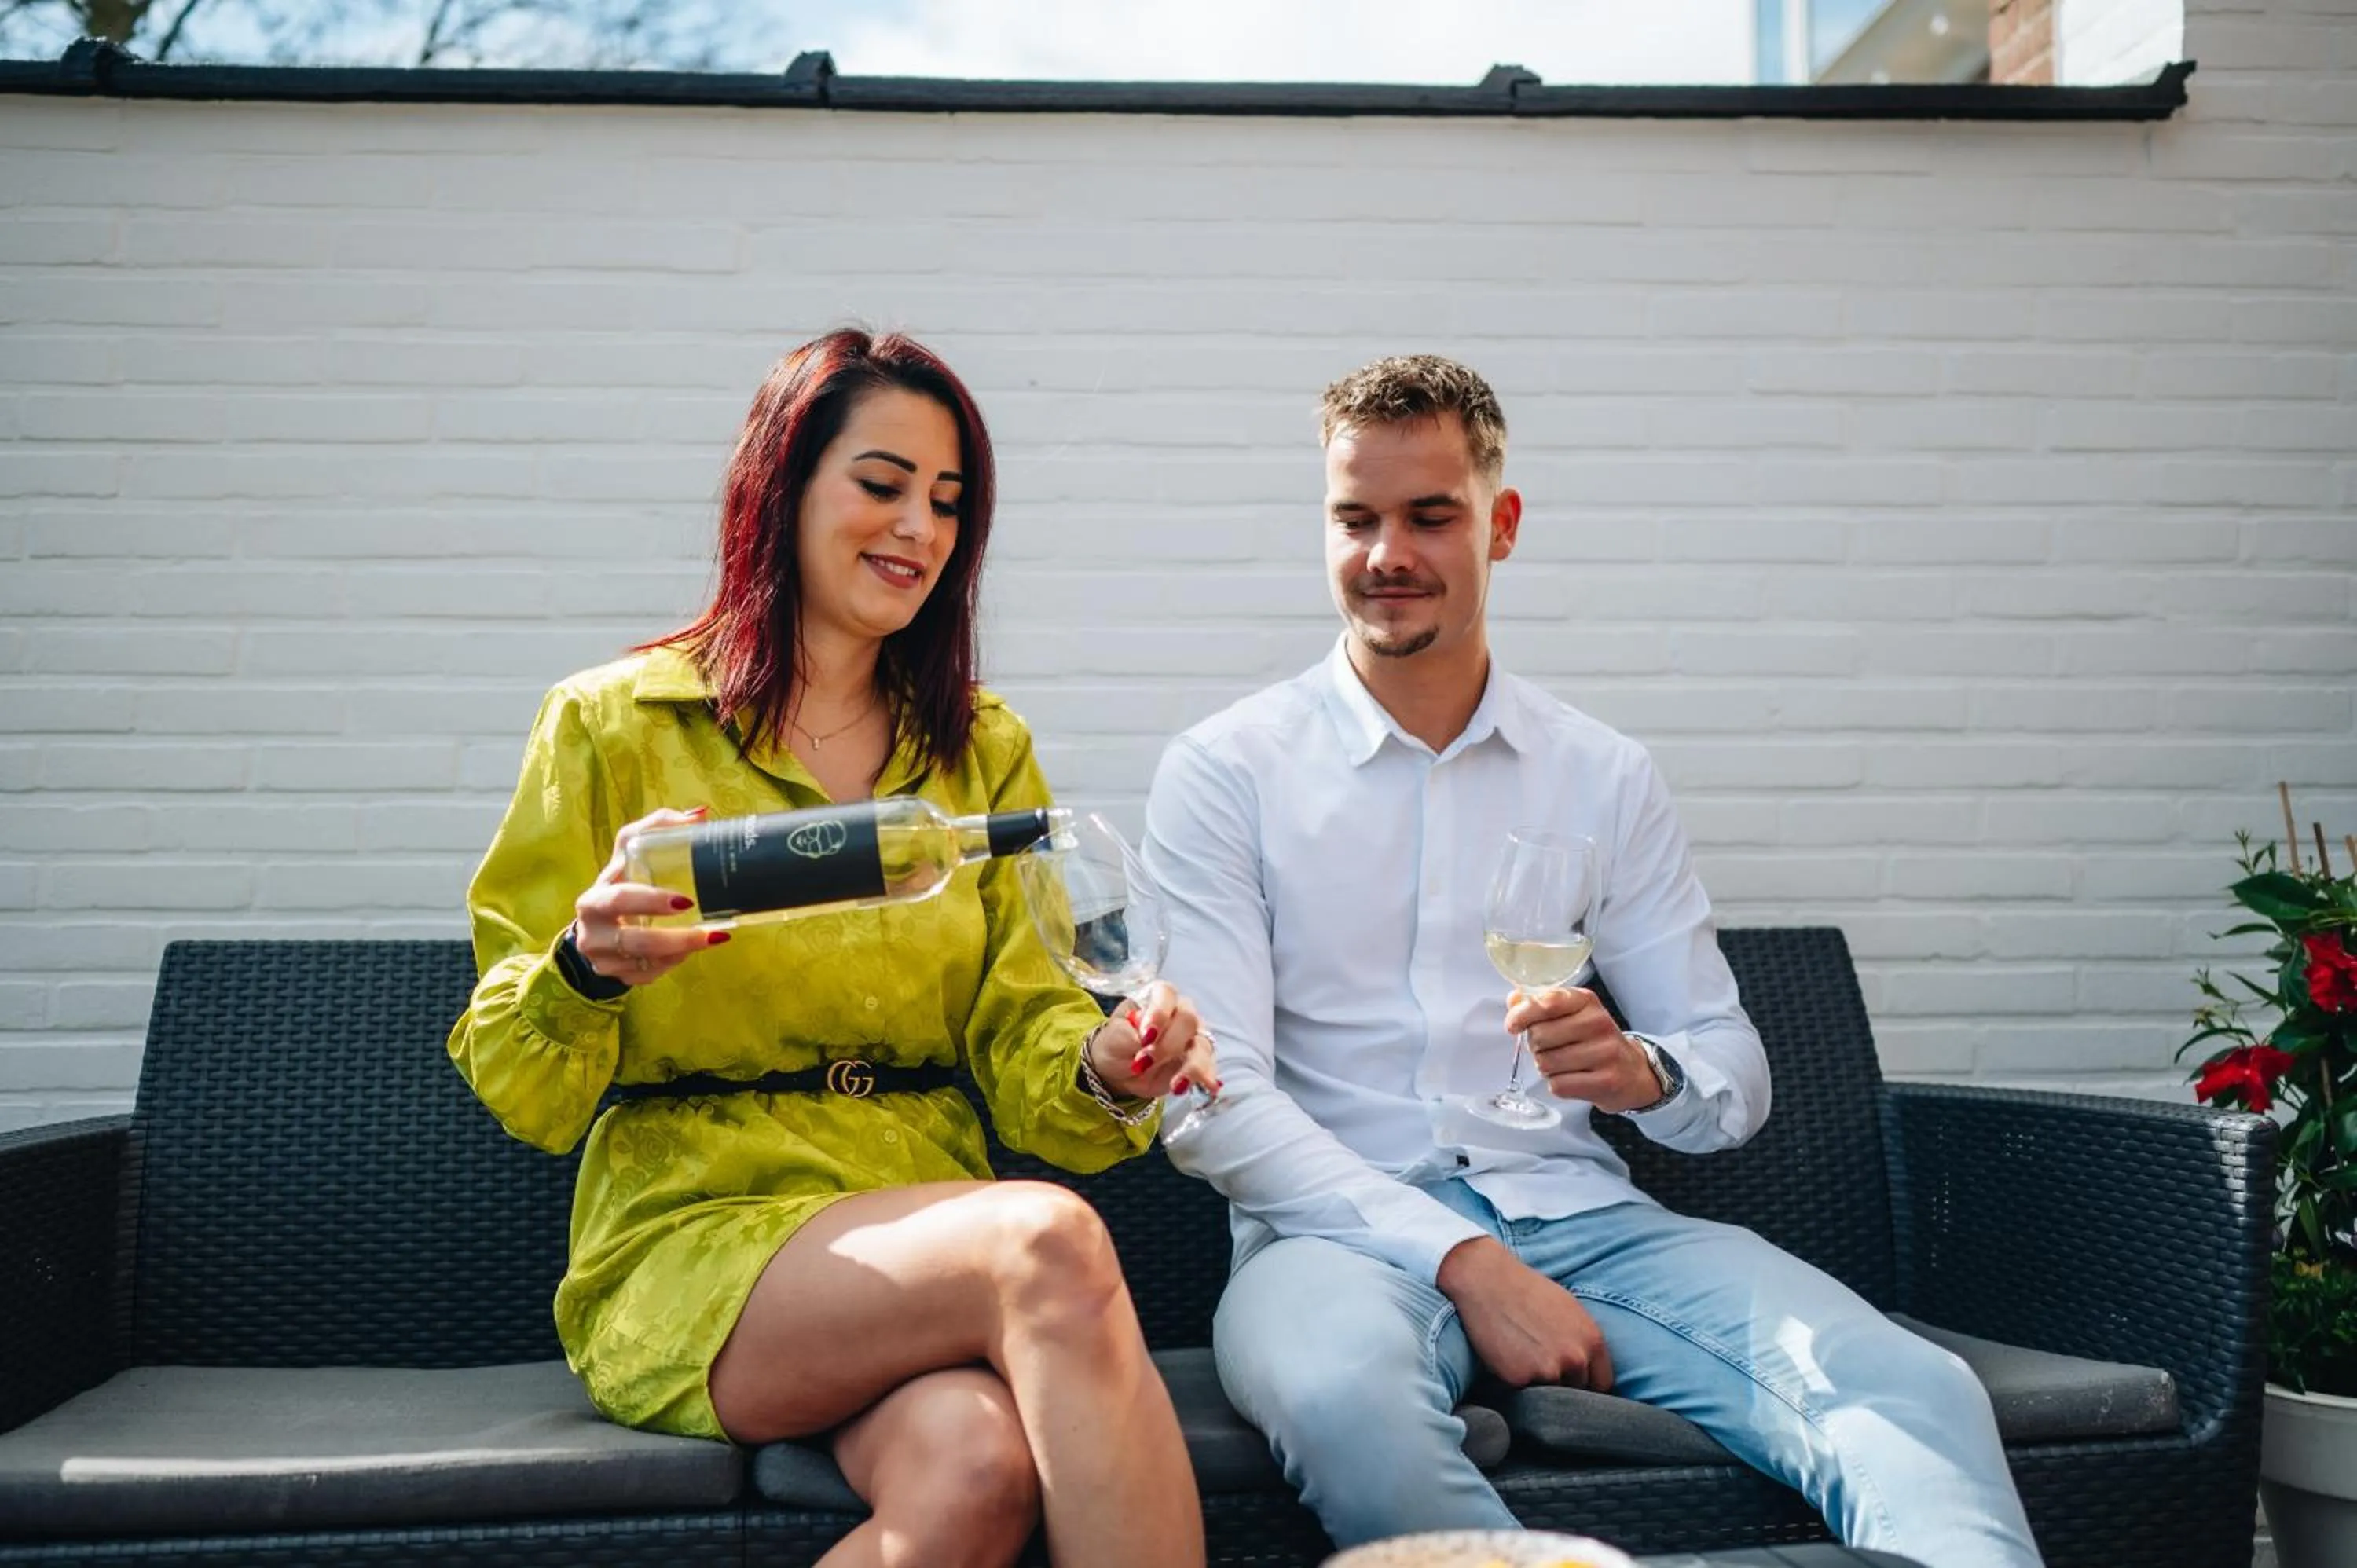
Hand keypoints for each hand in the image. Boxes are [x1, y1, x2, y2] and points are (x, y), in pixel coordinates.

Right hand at [570, 806, 730, 986]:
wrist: (598, 923)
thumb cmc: (622, 882)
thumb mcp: (629, 852)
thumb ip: (658, 827)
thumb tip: (700, 815)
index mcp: (595, 898)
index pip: (618, 899)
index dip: (649, 901)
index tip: (684, 900)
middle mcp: (592, 932)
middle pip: (633, 941)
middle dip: (674, 938)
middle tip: (708, 931)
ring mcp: (602, 959)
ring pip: (646, 963)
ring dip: (681, 952)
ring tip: (709, 938)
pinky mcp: (615, 976)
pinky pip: (649, 975)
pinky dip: (672, 964)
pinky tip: (689, 950)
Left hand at [1086, 981, 1220, 1100]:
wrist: (1119, 1068)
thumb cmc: (1117, 1043)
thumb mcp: (1114, 1037)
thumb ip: (1128, 1035)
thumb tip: (1145, 1041)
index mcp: (1156, 997)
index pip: (1166, 994)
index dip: (1159, 1014)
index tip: (1146, 1036)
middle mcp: (1179, 1012)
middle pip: (1188, 1020)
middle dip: (1168, 1045)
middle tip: (1145, 1062)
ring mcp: (1192, 1036)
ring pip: (1203, 1045)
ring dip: (1192, 1066)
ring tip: (1177, 1085)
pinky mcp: (1198, 1059)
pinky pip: (1208, 1066)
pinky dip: (1207, 1076)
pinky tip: (1209, 1086)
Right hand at [1437, 1235, 1614, 1391]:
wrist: (1487, 1279)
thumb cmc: (1527, 1289)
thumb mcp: (1571, 1310)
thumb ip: (1583, 1341)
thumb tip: (1588, 1367)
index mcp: (1593, 1341)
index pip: (1603, 1382)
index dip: (1587, 1382)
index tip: (1573, 1379)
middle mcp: (1575, 1359)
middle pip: (1577, 1391)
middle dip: (1562, 1383)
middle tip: (1541, 1362)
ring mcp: (1548, 1370)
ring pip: (1550, 1395)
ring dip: (1539, 1384)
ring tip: (1522, 1356)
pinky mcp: (1519, 1378)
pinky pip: (1521, 1391)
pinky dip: (1514, 1380)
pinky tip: (1506, 1356)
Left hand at [1510, 986, 1658, 1114]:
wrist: (1632, 1071)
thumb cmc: (1594, 1040)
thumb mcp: (1572, 1014)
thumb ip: (1540, 1004)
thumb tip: (1514, 999)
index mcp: (1586, 1001)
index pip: (1547, 1002)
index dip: (1522, 1014)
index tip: (1513, 1025)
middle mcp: (1598, 1023)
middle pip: (1539, 1035)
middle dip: (1536, 1046)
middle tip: (1551, 1048)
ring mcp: (1605, 1053)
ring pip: (1546, 1063)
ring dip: (1546, 1067)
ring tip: (1564, 1064)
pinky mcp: (1606, 1081)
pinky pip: (1558, 1085)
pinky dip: (1558, 1085)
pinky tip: (1573, 1078)